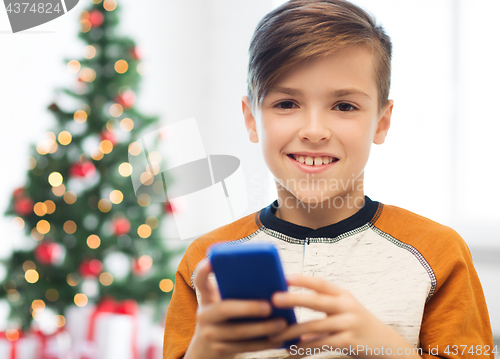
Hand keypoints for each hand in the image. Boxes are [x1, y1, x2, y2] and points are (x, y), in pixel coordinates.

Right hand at [184, 259, 287, 358]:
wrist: (207, 349)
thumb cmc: (226, 317)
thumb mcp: (223, 302)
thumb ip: (237, 292)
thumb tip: (273, 282)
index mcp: (206, 297)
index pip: (200, 281)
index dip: (203, 271)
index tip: (211, 261)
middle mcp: (204, 315)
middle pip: (224, 309)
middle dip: (248, 308)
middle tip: (268, 306)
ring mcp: (210, 334)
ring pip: (237, 332)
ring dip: (262, 328)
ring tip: (282, 324)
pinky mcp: (219, 350)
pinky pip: (244, 347)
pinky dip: (263, 343)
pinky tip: (278, 339)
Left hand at [269, 275, 420, 358]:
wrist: (387, 344)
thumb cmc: (357, 324)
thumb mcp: (345, 309)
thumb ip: (324, 306)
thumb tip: (291, 307)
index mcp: (343, 295)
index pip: (321, 283)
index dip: (303, 279)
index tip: (284, 277)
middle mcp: (347, 306)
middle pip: (316, 300)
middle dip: (293, 299)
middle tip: (274, 299)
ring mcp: (349, 324)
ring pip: (315, 326)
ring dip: (292, 331)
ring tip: (275, 336)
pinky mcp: (349, 342)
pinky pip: (322, 344)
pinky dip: (304, 348)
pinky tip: (292, 350)